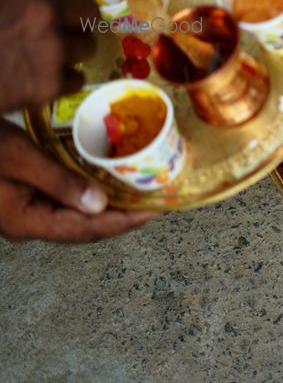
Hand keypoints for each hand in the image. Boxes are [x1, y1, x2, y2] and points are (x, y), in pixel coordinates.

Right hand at [0, 0, 100, 112]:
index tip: (72, 5)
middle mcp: (44, 8)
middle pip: (90, 13)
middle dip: (79, 24)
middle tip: (65, 34)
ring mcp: (51, 47)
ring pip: (87, 46)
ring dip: (72, 53)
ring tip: (45, 58)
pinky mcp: (50, 83)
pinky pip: (76, 79)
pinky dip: (61, 82)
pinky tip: (37, 80)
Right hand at [0, 121, 153, 242]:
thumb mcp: (19, 158)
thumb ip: (59, 183)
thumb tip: (100, 206)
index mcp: (26, 222)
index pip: (86, 231)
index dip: (125, 223)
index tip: (156, 211)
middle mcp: (27, 224)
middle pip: (85, 228)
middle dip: (122, 216)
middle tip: (156, 200)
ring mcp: (25, 213)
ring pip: (76, 216)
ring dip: (109, 205)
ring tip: (140, 191)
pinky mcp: (24, 198)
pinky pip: (64, 202)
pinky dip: (90, 194)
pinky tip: (108, 180)